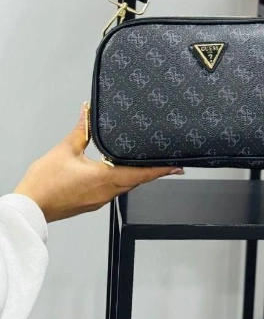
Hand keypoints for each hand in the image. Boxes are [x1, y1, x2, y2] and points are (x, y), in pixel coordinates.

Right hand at [14, 105, 181, 222]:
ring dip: (137, 175)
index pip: (140, 174)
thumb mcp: (65, 150)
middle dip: (153, 170)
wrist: (30, 208)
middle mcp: (107, 192)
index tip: (177, 166)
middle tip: (168, 161)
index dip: (160, 169)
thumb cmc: (45, 183)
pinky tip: (120, 171)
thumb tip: (88, 111)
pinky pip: (114, 190)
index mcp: (105, 178)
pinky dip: (123, 180)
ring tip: (148, 163)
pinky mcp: (92, 203)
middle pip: (137, 180)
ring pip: (126, 186)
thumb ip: (81, 130)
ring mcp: (100, 200)